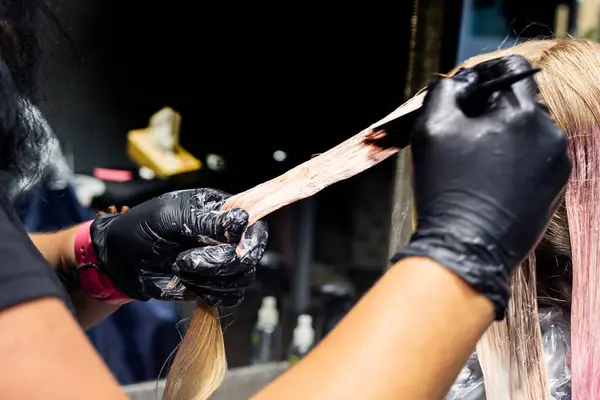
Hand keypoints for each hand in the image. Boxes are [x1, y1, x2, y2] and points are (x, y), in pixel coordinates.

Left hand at [90, 188, 267, 306]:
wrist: (120, 260)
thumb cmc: (142, 228)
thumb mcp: (171, 217)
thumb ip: (208, 222)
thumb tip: (244, 220)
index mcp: (222, 212)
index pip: (255, 226)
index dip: (251, 241)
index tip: (235, 250)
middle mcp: (228, 237)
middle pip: (250, 258)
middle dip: (219, 263)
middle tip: (185, 260)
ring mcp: (222, 263)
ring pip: (241, 280)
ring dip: (209, 279)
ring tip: (179, 268)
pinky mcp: (213, 286)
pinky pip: (229, 297)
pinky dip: (210, 294)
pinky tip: (187, 284)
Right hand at [393, 55, 570, 318]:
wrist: (466, 248)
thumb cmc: (446, 189)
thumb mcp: (432, 127)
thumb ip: (447, 90)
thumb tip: (463, 82)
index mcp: (523, 114)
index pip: (511, 70)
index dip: (483, 75)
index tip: (465, 91)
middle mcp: (550, 135)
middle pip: (520, 103)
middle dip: (491, 110)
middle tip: (462, 132)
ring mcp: (556, 165)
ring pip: (528, 132)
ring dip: (503, 136)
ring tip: (474, 163)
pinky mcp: (554, 190)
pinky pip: (534, 160)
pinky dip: (513, 162)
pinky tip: (489, 181)